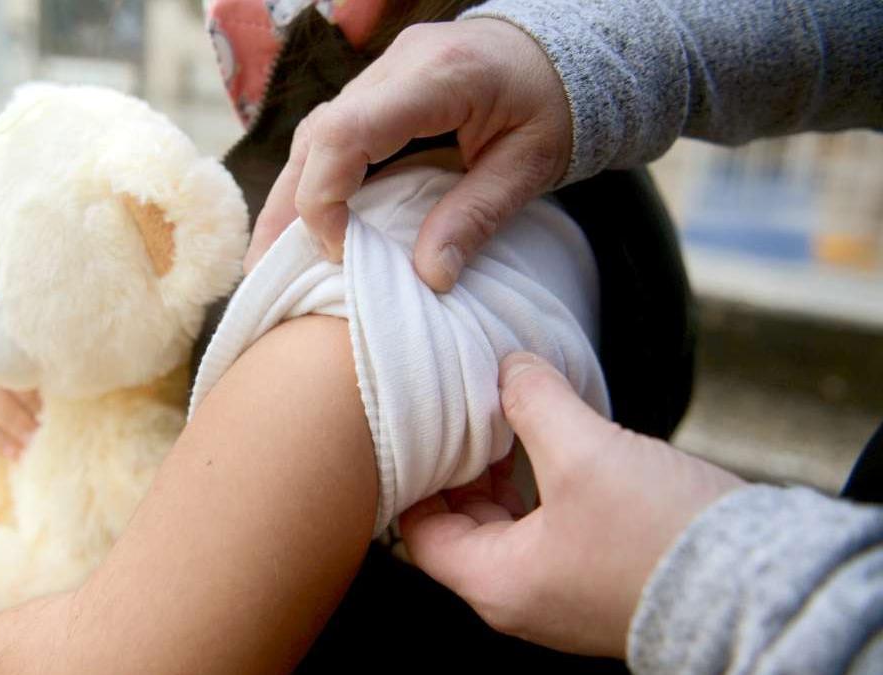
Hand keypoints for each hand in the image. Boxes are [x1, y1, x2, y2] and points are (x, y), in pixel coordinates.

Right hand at [248, 18, 572, 290]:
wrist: (566, 53)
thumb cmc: (556, 107)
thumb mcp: (531, 166)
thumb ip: (476, 217)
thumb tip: (429, 279)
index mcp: (438, 76)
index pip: (348, 131)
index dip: (325, 196)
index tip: (340, 251)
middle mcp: (399, 64)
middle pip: (317, 132)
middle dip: (288, 205)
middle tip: (265, 269)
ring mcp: (385, 70)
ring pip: (314, 131)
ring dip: (291, 194)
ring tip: (270, 254)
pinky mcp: (381, 86)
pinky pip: (332, 131)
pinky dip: (314, 177)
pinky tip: (304, 219)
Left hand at [399, 353, 744, 657]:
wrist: (758, 587)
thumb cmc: (660, 534)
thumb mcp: (585, 452)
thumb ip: (534, 402)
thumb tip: (510, 365)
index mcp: (496, 583)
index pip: (419, 532)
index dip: (415, 476)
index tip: (423, 427)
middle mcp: (520, 598)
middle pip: (461, 526)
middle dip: (461, 467)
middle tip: (466, 412)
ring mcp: (561, 593)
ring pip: (507, 525)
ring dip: (504, 473)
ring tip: (510, 418)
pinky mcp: (598, 579)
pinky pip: (548, 531)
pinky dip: (542, 488)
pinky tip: (559, 444)